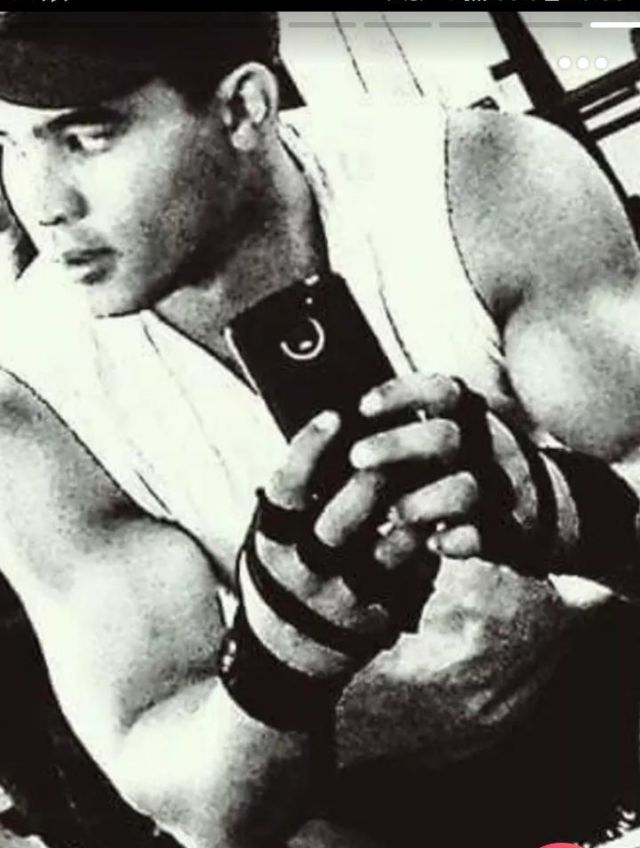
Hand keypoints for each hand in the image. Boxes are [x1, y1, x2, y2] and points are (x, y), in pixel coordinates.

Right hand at [239, 409, 436, 680]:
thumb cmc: (284, 572)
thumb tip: (334, 432)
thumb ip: (295, 497)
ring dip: (419, 504)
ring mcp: (347, 597)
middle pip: (350, 510)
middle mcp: (308, 570)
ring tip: (433, 473)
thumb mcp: (272, 535)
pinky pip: (417, 571)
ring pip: (396, 541)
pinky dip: (429, 540)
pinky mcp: (381, 616)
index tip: (336, 415)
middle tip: (400, 442)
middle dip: (379, 471)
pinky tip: (437, 519)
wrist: (287, 655)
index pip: (289, 486)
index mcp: (274, 541)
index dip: (311, 448)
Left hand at [350, 373, 546, 570]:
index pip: (440, 390)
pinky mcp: (506, 529)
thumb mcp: (445, 434)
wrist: (534, 511)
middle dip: (397, 446)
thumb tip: (337, 424)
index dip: (400, 394)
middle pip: (444, 437)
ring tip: (393, 515)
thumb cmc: (462, 467)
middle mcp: (485, 444)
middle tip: (356, 458)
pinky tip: (434, 545)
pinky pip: (483, 536)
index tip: (361, 407)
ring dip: (423, 502)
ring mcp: (498, 487)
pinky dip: (458, 541)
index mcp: (469, 415)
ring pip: (464, 489)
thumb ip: (407, 426)